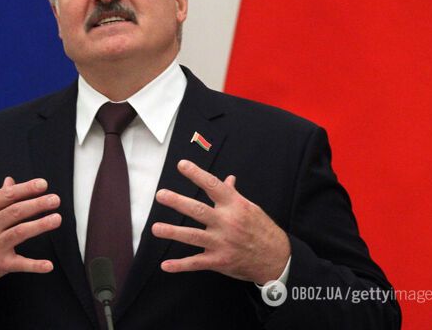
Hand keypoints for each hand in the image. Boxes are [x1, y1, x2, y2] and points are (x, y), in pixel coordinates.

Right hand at [0, 177, 60, 287]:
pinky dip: (35, 265)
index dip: (26, 189)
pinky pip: (20, 264)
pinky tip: (49, 265)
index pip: (7, 196)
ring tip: (57, 219)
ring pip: (20, 232)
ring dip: (40, 225)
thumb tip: (11, 181)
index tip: (44, 184)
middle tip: (55, 199)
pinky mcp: (0, 264)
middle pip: (16, 212)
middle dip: (37, 204)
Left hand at [152, 160, 289, 284]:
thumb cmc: (261, 229)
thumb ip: (233, 195)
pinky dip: (180, 265)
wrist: (276, 258)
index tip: (182, 165)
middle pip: (199, 210)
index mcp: (235, 206)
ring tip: (155, 228)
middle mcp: (227, 222)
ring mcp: (222, 243)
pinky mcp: (219, 261)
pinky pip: (196, 263)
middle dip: (178, 202)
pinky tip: (166, 265)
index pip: (213, 186)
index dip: (197, 174)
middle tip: (161, 195)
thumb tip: (227, 179)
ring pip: (193, 236)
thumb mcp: (250, 208)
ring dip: (173, 232)